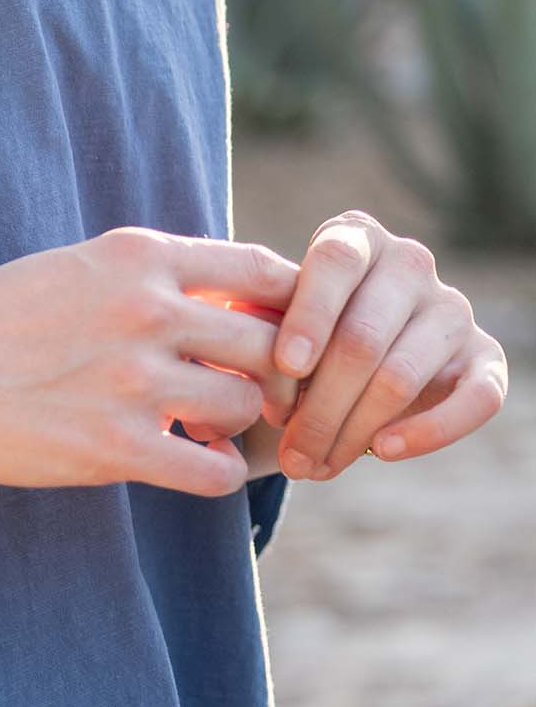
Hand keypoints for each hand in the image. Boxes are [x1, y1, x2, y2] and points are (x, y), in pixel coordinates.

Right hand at [0, 226, 304, 496]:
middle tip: (258, 392)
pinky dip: (220, 472)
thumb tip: (237, 306)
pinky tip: (196, 460)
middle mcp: (147, 312)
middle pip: (273, 344)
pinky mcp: (116, 447)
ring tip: (210, 427)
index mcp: (141, 257)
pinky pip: (215, 472)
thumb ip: (155, 276)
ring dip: (238, 424)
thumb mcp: (80, 265)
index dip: (293, 308)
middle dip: (275, 374)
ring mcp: (135, 381)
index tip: (282, 331)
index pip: (265, 272)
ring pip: (246, 406)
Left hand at [257, 209, 509, 480]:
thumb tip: (222, 378)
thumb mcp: (254, 339)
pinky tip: (383, 452)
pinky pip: (476, 398)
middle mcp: (408, 262)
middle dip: (318, 405)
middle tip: (287, 453)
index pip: (335, 260)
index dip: (310, 314)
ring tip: (312, 467)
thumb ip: (241, 345)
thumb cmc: (282, 352)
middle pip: (363, 335)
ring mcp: (451, 309)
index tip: (285, 368)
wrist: (333, 377)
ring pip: (401, 375)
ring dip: (352, 431)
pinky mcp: (484, 358)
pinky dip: (430, 431)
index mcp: (351, 239)